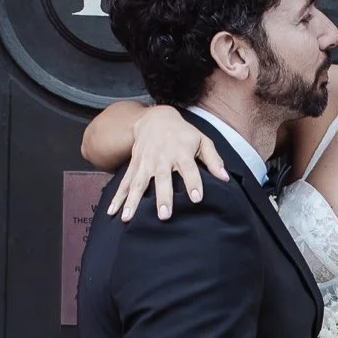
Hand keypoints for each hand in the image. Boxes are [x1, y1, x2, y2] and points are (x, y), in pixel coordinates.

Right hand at [108, 104, 227, 222]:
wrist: (156, 118)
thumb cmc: (184, 134)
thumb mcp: (202, 140)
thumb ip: (213, 160)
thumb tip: (225, 179)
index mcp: (181, 152)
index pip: (189, 168)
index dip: (193, 183)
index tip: (196, 198)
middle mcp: (162, 158)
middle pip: (162, 179)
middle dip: (162, 197)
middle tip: (164, 216)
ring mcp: (145, 162)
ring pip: (138, 183)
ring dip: (132, 201)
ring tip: (127, 219)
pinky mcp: (134, 165)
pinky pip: (124, 183)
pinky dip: (117, 197)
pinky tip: (112, 212)